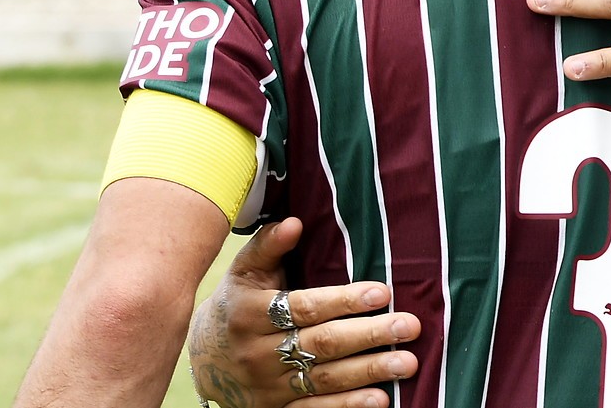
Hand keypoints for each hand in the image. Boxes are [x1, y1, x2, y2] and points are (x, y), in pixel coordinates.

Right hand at [187, 218, 421, 407]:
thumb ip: (269, 246)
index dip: (344, 301)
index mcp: (251, 315)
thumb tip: (294, 222)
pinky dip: (348, 406)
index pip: (305, 308)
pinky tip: (380, 399)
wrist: (202, 359)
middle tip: (409, 326)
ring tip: (407, 362)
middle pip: (321, 344)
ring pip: (324, 378)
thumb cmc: (235, 304)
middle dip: (369, 335)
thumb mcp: (243, 271)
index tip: (383, 293)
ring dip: (369, 372)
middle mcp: (258, 353)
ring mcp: (267, 386)